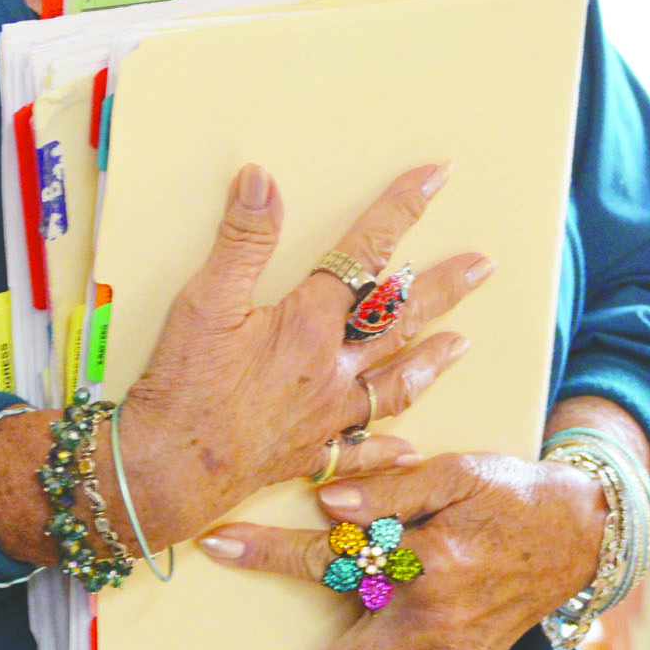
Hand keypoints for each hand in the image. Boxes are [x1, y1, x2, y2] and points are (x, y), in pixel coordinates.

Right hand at [114, 161, 492, 551]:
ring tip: (463, 342)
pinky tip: (410, 446)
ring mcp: (328, 417)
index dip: (402, 209)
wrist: (166, 471)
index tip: (438, 177)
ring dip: (432, 358)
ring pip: (396, 384)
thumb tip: (262, 178)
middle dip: (444, 286)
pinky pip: (365, 452)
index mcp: (310, 323)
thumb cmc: (183, 384)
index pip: (365, 253)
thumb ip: (241, 238)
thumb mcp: (203, 299)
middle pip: (399, 319)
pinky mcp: (312, 456)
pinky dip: (390, 446)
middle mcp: (332, 368)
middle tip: (484, 266)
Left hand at [200, 450, 607, 649]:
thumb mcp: (454, 472)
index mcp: (426, 565)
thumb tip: (325, 503)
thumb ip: (387, 489)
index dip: (264, 555)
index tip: (216, 546)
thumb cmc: (507, 493)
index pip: (326, 563)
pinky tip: (360, 649)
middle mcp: (436, 624)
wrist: (577, 535)